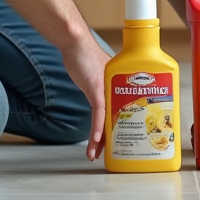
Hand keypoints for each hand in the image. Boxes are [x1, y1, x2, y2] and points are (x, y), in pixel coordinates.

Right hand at [61, 34, 111, 160]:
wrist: (77, 44)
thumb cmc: (86, 58)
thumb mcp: (100, 78)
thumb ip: (104, 91)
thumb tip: (104, 105)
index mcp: (120, 90)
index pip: (122, 115)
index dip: (121, 131)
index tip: (118, 144)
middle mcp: (118, 91)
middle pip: (119, 121)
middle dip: (114, 140)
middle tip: (112, 155)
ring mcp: (108, 91)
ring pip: (108, 121)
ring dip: (102, 141)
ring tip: (98, 155)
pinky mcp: (97, 90)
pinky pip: (98, 115)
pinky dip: (96, 129)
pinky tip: (95, 142)